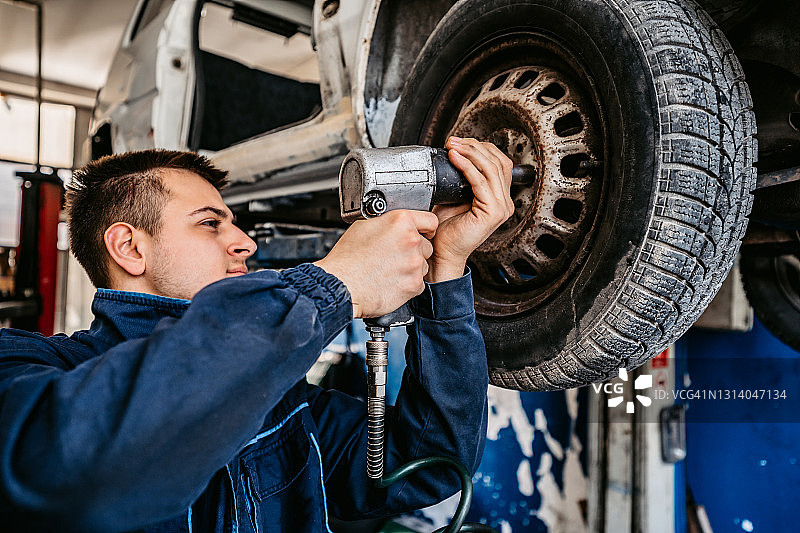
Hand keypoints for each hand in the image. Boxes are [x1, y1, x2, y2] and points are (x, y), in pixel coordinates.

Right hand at [314, 210, 438, 317]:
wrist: (341, 285)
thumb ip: (387, 222)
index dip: (424, 228)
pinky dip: (407, 283)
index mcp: (400, 221)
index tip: (421, 233)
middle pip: (426, 245)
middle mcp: (411, 240)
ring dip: (411, 267)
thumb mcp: (364, 226)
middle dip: (414, 250)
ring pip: (422, 264)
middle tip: (394, 255)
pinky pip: (418, 282)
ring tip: (389, 269)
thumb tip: (395, 224)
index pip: (430, 221)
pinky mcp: (414, 284)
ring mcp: (414, 264)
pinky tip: (390, 280)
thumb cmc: (347, 258)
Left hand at [425, 137, 514, 282]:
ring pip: (491, 168)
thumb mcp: (454, 196)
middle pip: (498, 162)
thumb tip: (455, 153)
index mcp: (498, 197)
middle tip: (454, 141)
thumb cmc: (445, 229)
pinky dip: (467, 166)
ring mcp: (501, 208)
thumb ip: (460, 178)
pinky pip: (481, 181)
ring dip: (471, 153)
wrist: (441, 251)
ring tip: (453, 146)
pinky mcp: (492, 213)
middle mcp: (504, 202)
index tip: (460, 142)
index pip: (498, 162)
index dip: (481, 148)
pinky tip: (455, 158)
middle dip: (475, 146)